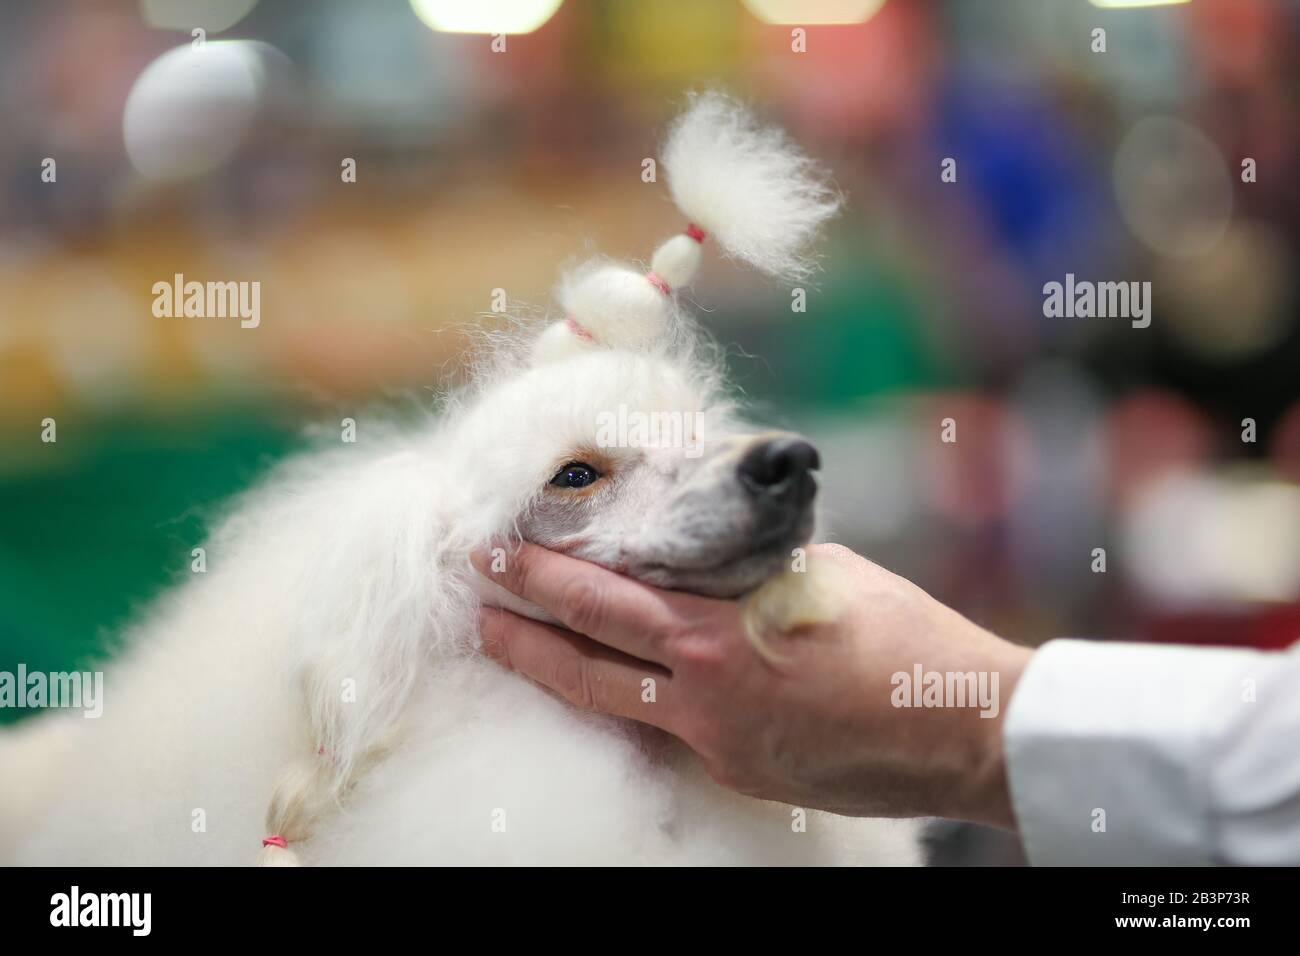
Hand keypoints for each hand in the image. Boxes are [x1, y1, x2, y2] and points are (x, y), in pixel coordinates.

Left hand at [471, 542, 1032, 828]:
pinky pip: (672, 731)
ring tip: (511, 643)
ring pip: (615, 703)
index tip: (495, 553)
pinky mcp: (740, 771)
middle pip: (585, 660)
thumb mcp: (819, 575)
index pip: (602, 601)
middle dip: (520, 626)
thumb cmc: (904, 636)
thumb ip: (746, 571)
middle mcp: (703, 696)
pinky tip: (619, 677)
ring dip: (559, 669)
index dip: (540, 576)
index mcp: (718, 635)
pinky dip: (640, 698)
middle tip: (474, 594)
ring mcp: (717, 744)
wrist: (964, 729)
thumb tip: (710, 562)